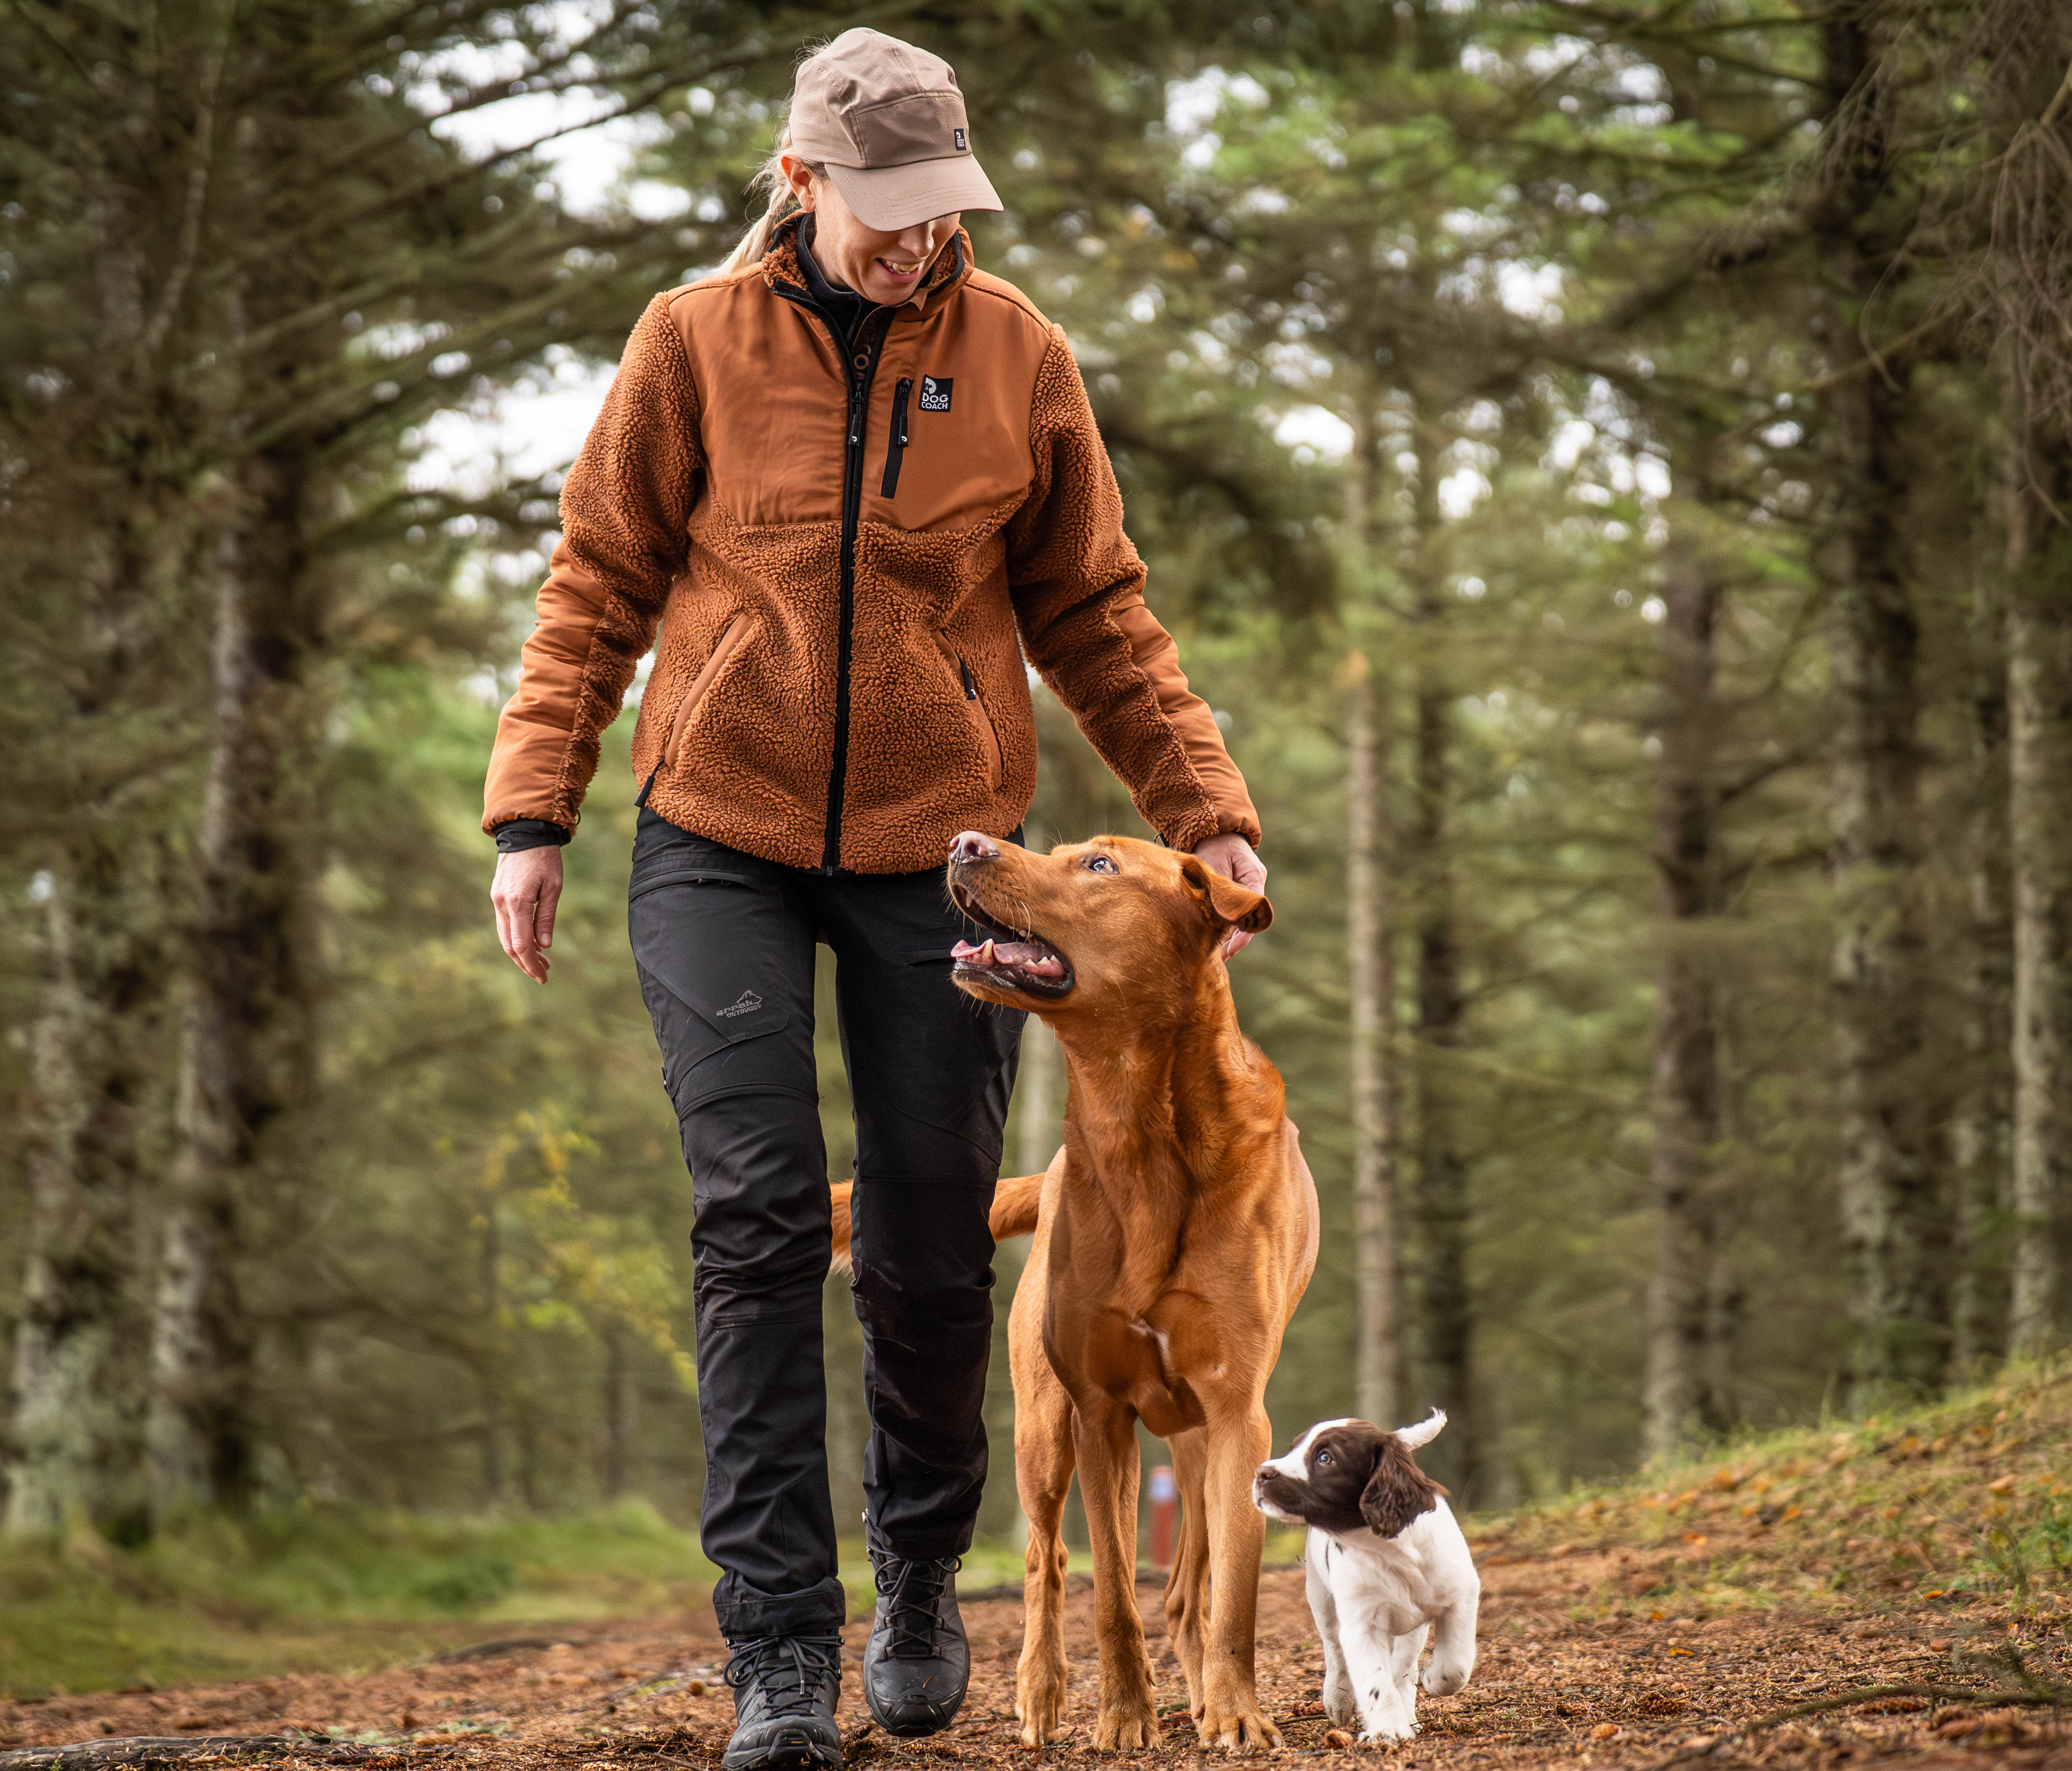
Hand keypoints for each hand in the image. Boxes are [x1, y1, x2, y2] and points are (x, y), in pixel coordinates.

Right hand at [491, 845, 563, 982]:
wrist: (525, 833)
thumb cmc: (545, 858)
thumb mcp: (554, 887)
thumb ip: (546, 917)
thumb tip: (544, 946)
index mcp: (517, 902)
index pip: (521, 944)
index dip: (531, 963)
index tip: (543, 977)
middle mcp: (502, 904)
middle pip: (510, 945)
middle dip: (526, 963)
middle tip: (543, 975)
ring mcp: (496, 900)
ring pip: (505, 936)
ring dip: (521, 952)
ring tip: (541, 961)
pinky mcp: (497, 896)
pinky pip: (504, 924)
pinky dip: (516, 938)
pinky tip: (531, 943)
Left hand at [1192, 832, 1266, 958]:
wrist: (1213, 832)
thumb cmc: (1213, 845)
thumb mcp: (1213, 862)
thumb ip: (1217, 887)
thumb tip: (1216, 915)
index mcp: (1254, 876)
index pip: (1253, 909)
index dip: (1244, 932)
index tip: (1233, 948)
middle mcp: (1254, 884)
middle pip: (1250, 918)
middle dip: (1237, 939)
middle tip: (1222, 957)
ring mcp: (1247, 890)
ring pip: (1243, 918)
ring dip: (1231, 936)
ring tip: (1219, 955)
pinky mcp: (1236, 893)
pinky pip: (1234, 913)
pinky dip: (1226, 926)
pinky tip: (1218, 942)